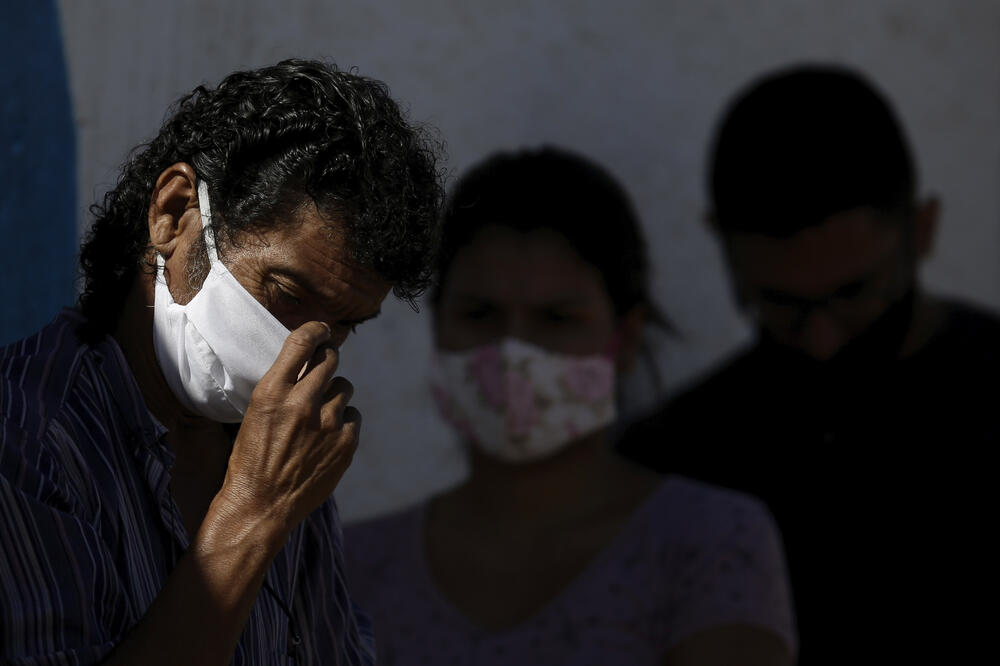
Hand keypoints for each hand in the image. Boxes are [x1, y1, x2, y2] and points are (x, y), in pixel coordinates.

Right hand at [218, 321, 359, 535]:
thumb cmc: (251, 460)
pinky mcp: (345, 443)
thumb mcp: (255, 414)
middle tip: (324, 368)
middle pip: (330, 360)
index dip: (316, 330)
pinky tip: (327, 436)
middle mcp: (302, 404)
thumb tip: (309, 361)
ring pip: (344, 387)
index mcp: (272, 393)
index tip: (322, 329)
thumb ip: (282, 387)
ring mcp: (327, 424)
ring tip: (320, 414)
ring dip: (335, 394)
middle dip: (328, 359)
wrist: (261, 506)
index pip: (301, 343)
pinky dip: (343, 422)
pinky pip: (353, 415)